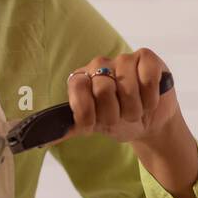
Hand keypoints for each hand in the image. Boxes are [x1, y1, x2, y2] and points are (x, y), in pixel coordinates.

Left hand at [63, 48, 177, 145]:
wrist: (149, 122)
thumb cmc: (118, 121)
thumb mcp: (93, 127)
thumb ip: (71, 128)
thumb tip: (46, 140)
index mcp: (81, 78)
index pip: (77, 87)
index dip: (86, 111)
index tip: (94, 125)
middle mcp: (99, 64)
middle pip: (103, 89)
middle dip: (114, 114)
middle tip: (119, 118)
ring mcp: (123, 59)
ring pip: (128, 87)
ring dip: (134, 109)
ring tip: (135, 111)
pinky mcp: (147, 58)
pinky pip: (148, 78)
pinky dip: (150, 98)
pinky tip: (149, 101)